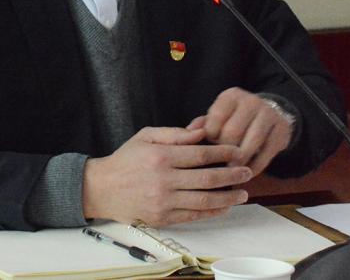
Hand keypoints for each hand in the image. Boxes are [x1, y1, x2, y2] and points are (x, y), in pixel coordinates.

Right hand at [82, 126, 252, 226]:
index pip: (201, 154)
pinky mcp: (162, 217)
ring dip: (228, 197)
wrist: (102, 188)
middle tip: (247, 172)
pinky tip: (224, 206)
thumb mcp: (146, 135)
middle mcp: (164, 180)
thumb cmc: (126, 159)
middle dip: (232, 175)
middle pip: (207, 179)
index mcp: (161, 156)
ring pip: (204, 200)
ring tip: (242, 193)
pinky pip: (193, 215)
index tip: (237, 152)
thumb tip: (202, 131)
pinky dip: (212, 212)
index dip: (223, 153)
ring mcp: (164, 201)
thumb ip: (176, 133)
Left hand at [187, 87, 292, 175]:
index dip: (210, 137)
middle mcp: (251, 101)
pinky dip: (255, 167)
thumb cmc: (236, 118)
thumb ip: (203, 124)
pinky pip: (266, 154)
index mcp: (231, 96)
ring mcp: (269, 115)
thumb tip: (188, 134)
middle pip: (233, 132)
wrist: (272, 113)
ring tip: (231, 172)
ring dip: (239, 162)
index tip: (207, 148)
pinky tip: (247, 173)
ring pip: (251, 143)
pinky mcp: (281, 131)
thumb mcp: (219, 115)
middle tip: (218, 164)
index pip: (216, 118)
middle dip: (224, 151)